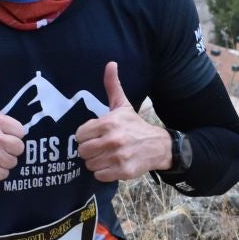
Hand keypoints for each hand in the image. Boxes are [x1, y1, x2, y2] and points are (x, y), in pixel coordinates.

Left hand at [75, 62, 171, 182]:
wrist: (158, 146)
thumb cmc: (135, 125)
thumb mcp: (122, 105)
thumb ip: (113, 86)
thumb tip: (110, 63)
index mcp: (109, 123)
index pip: (80, 135)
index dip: (85, 136)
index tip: (93, 135)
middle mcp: (113, 140)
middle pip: (82, 151)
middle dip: (88, 150)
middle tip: (98, 147)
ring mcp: (118, 157)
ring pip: (90, 164)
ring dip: (95, 162)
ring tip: (105, 156)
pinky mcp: (123, 171)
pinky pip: (100, 175)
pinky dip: (103, 172)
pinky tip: (111, 165)